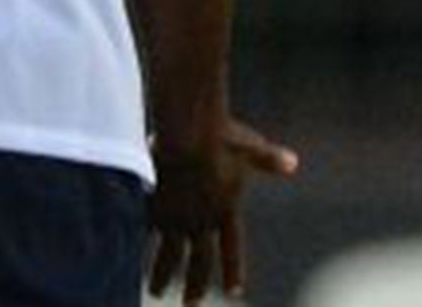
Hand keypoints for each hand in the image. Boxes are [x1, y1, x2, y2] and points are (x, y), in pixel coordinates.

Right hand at [147, 118, 299, 302]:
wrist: (188, 131)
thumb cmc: (223, 136)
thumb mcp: (250, 147)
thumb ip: (269, 160)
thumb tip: (293, 163)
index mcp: (227, 210)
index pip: (232, 249)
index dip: (233, 271)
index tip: (235, 292)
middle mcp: (201, 221)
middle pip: (199, 263)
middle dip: (195, 286)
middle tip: (191, 304)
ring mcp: (176, 218)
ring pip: (168, 258)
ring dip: (162, 276)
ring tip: (156, 292)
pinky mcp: (153, 208)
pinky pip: (145, 233)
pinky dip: (139, 246)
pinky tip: (128, 256)